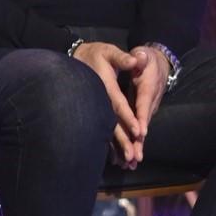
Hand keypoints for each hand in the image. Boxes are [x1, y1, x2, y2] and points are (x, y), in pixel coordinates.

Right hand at [71, 41, 144, 166]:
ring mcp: (96, 109)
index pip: (118, 104)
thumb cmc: (96, 54)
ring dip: (116, 147)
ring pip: (107, 130)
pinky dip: (110, 145)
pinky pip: (103, 130)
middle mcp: (100, 101)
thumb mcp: (109, 51)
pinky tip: (116, 159)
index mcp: (105, 86)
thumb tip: (135, 60)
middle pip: (112, 123)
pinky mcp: (95, 113)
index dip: (127, 117)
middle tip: (131, 156)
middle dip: (122, 140)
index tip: (138, 131)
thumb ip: (122, 58)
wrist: (77, 59)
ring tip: (126, 163)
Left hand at [121, 45, 172, 161]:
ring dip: (137, 147)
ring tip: (130, 164)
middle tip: (135, 158)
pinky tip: (127, 158)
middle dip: (140, 141)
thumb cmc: (146, 59)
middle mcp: (150, 103)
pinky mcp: (143, 114)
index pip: (145, 104)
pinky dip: (134, 144)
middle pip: (144, 124)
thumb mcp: (143, 54)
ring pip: (141, 130)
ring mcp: (147, 110)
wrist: (158, 64)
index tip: (141, 132)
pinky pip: (138, 130)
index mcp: (149, 88)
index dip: (142, 117)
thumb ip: (140, 57)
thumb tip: (139, 56)